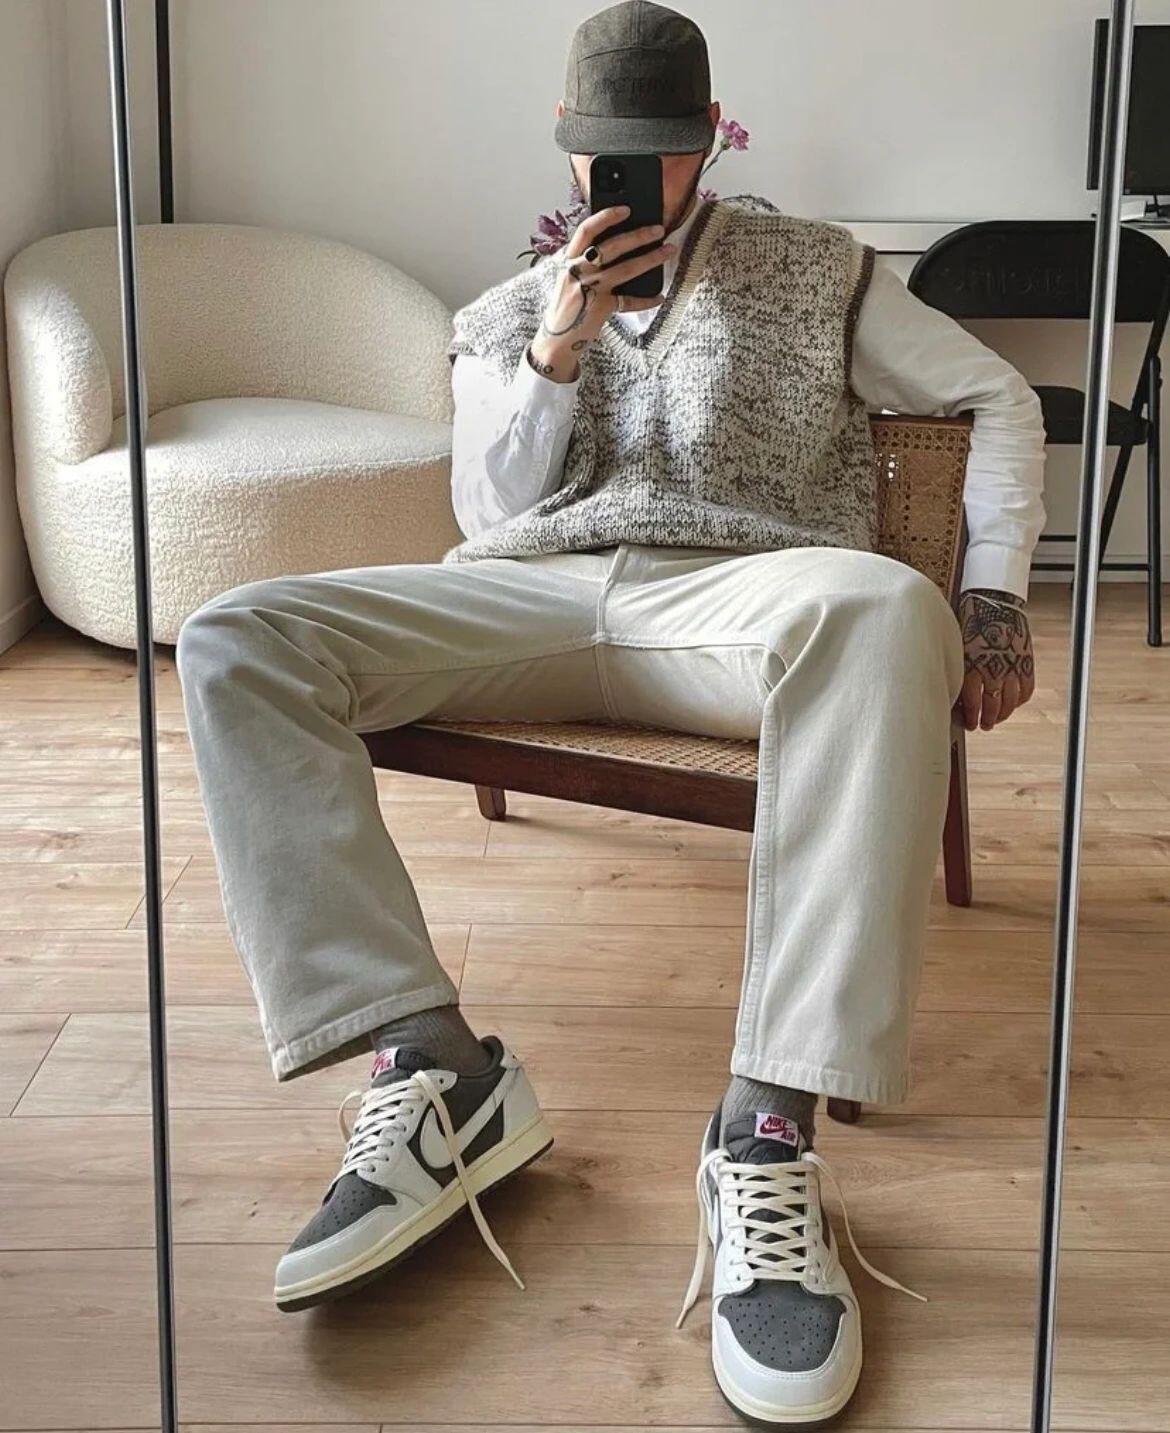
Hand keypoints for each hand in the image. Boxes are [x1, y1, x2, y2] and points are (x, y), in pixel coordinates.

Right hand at [527, 205, 676, 380]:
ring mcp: (589, 289)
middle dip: (638, 235)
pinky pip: (629, 301)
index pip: (586, 230)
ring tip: (668, 251)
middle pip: (611, 246)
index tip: (626, 209)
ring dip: (650, 258)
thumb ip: (586, 261)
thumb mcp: (570, 278)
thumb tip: (620, 245)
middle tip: (658, 230)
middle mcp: (578, 271)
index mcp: (569, 259)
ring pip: (625, 268)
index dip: (606, 216)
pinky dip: (646, 300)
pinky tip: (659, 297)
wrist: (556, 339)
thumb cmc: (567, 306)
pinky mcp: (600, 307)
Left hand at [955, 588, 1035, 731]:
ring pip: (1008, 703)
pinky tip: (1012, 703)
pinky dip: (1019, 700)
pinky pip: (1026, 690)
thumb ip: (954, 667)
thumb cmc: (969, 620)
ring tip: (995, 720)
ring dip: (1001, 715)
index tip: (967, 723)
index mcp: (971, 667)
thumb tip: (947, 686)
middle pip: (990, 707)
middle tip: (981, 726)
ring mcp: (1011, 668)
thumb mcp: (955, 646)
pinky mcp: (1026, 662)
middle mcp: (992, 670)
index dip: (969, 718)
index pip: (971, 704)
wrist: (994, 600)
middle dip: (985, 720)